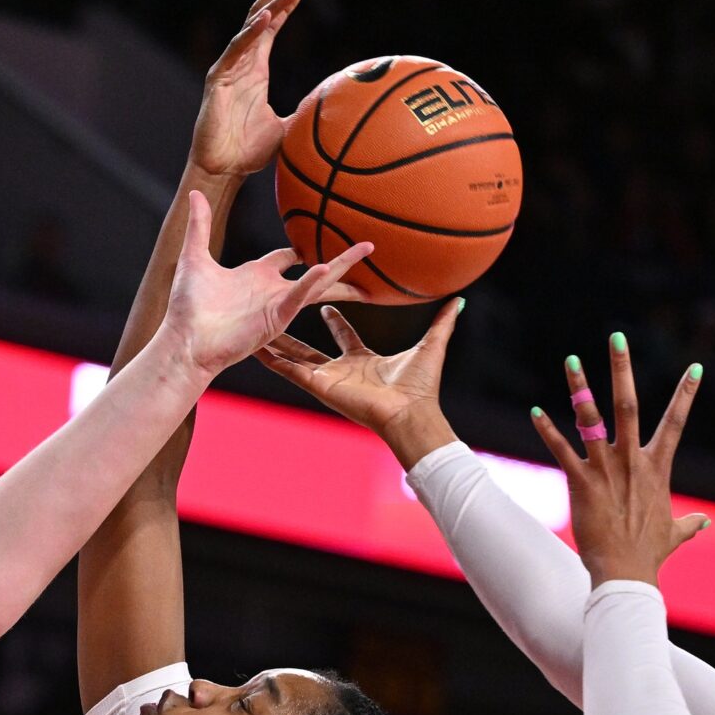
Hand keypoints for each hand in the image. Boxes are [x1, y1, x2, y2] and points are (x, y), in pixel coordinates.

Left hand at [157, 193, 370, 380]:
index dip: (300, 247)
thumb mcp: (194, 257)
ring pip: (318, 283)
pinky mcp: (275, 319)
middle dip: (341, 259)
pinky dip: (311, 283)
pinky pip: (298, 297)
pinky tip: (325, 268)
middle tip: (368, 245)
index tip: (319, 234)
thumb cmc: (187, 308)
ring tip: (366, 250)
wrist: (183, 341)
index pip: (285, 257)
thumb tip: (195, 193)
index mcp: (255, 276)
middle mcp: (271, 290)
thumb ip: (200, 225)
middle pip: (315, 270)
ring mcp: (276, 304)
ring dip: (341, 267)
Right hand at [190, 0, 303, 181]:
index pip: (271, 26)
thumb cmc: (250, 152)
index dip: (284, 5)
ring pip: (251, 26)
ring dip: (272, 5)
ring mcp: (228, 67)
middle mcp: (242, 61)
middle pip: (260, 14)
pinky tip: (267, 17)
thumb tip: (334, 115)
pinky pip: (236, 49)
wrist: (224, 170)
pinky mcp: (218, 78)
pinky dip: (251, 32)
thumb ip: (305, 114)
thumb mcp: (287, 127)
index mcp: (256, 68)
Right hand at [257, 298, 461, 463]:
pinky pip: (291, 371)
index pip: (345, 337)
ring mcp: (328, 379)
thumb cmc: (420, 387)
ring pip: (295, 359)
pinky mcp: (320, 386)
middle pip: (312, 349)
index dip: (335, 321)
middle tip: (279, 316)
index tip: (325, 305)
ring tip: (256, 331)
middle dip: (296, 334)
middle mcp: (342, 371)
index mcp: (363, 361)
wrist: (409, 413)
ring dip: (276, 346)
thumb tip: (458, 300)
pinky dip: (273, 361)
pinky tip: (257, 349)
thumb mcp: (431, 346)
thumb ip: (442, 323)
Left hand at [528, 335, 707, 588]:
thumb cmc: (648, 554)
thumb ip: (688, 525)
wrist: (625, 573)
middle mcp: (632, 460)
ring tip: (571, 360)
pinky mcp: (580, 482)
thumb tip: (705, 524)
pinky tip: (535, 411)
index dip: (686, 395)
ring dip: (580, 389)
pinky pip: (561, 450)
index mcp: (656, 467)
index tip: (696, 368)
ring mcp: (605, 469)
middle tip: (617, 337)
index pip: (676, 423)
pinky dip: (547, 431)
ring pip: (592, 419)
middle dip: (622, 369)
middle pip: (628, 405)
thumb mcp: (672, 534)